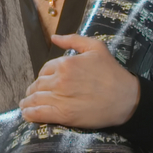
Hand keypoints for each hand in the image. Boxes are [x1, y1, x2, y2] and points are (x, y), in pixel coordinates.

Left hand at [19, 34, 139, 128]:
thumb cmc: (113, 72)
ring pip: (36, 98)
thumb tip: (53, 38)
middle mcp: (60, 80)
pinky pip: (39, 113)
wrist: (127, 99)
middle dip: (34, 89)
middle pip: (38, 84)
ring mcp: (60, 98)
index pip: (45, 70)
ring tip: (25, 104)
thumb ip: (73, 40)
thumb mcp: (95, 48)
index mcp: (65, 64)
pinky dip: (30, 114)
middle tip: (32, 94)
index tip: (43, 82)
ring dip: (28, 101)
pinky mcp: (63, 114)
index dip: (43, 76)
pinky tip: (27, 114)